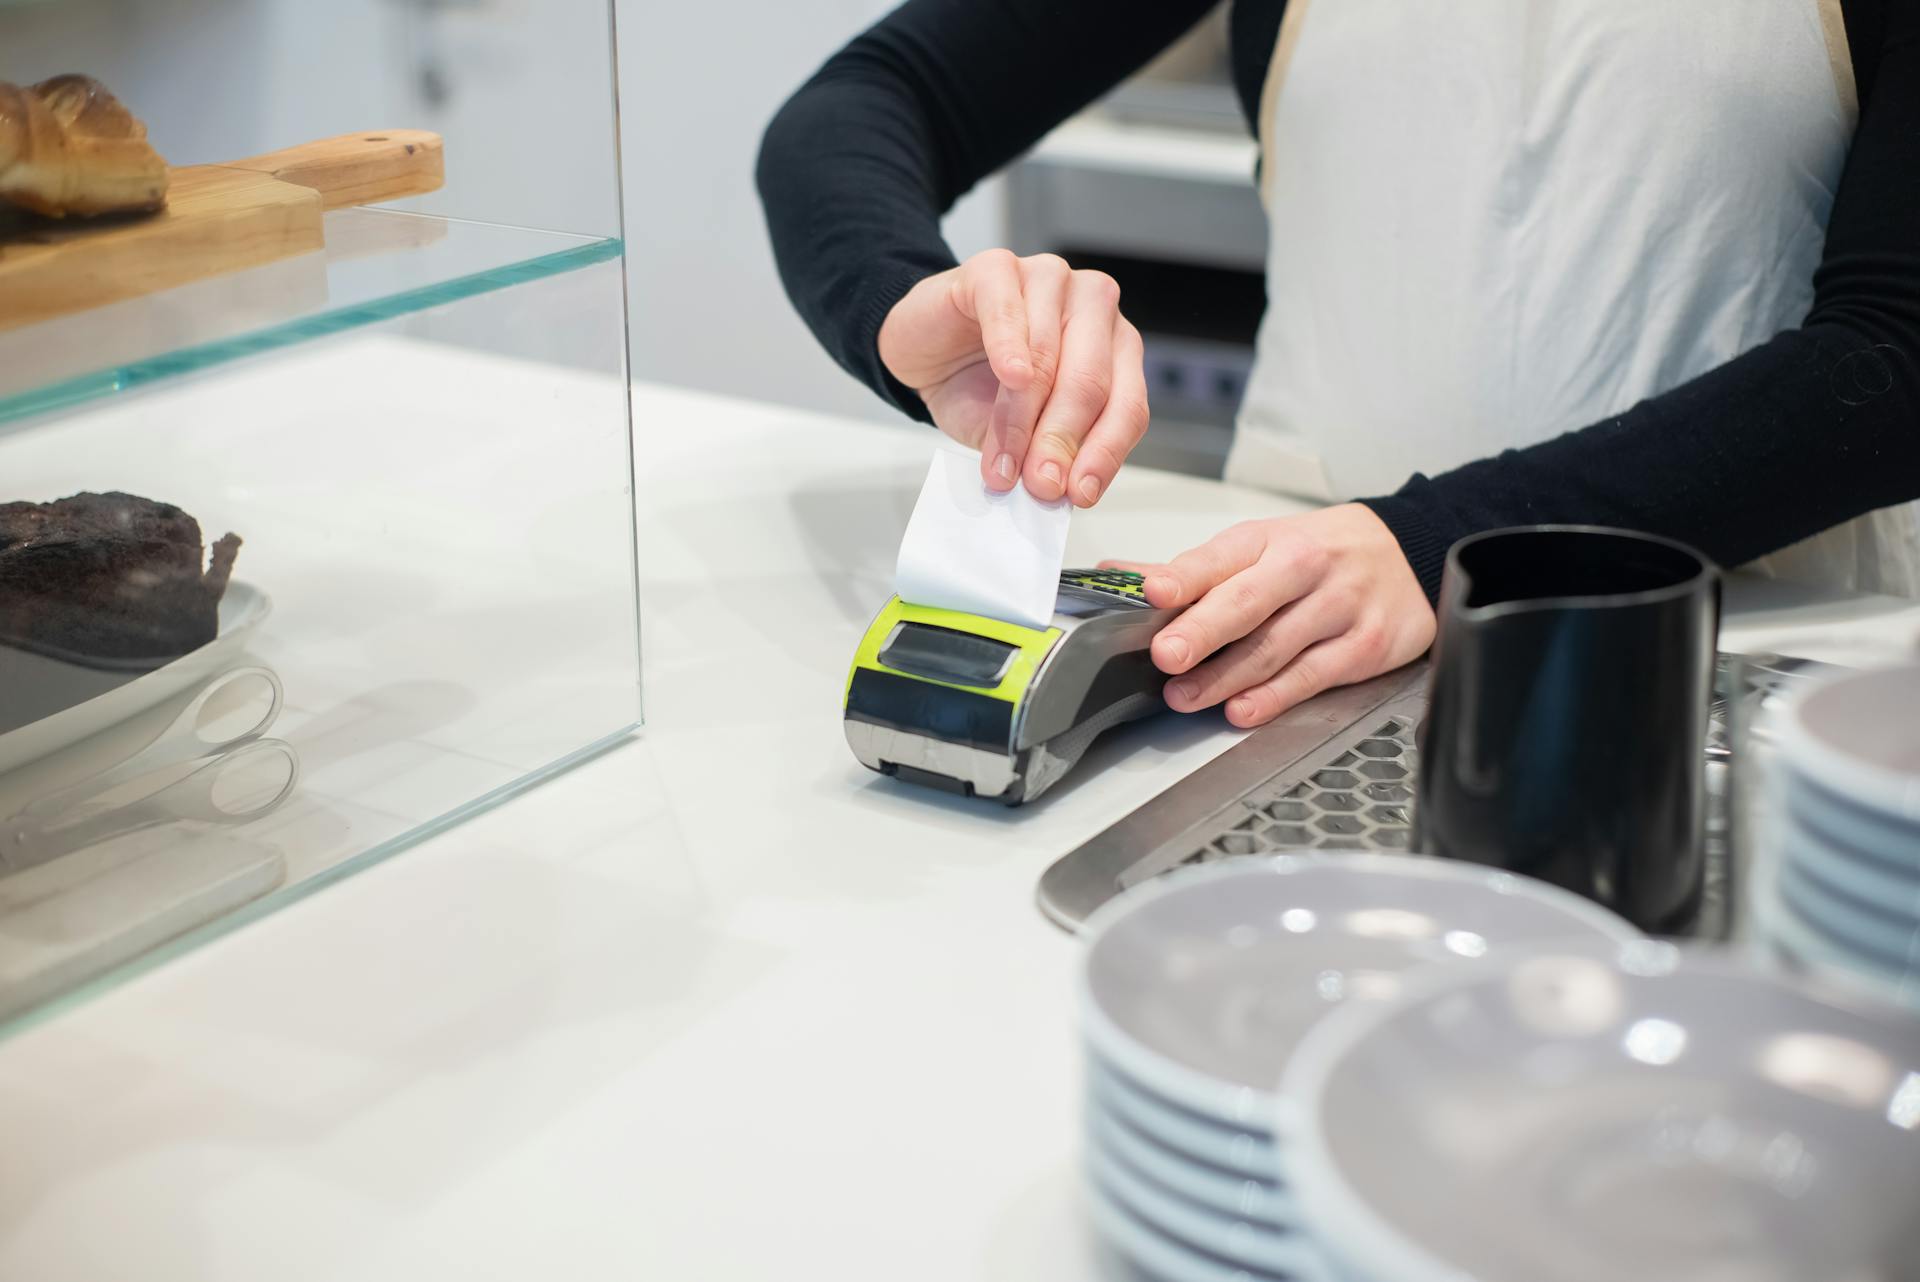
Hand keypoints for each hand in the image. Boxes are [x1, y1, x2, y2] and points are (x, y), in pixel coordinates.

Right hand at [878, 249, 1148, 506]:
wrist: (921, 350)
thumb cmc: (975, 385)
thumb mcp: (1014, 436)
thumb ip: (1040, 454)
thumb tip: (1055, 488)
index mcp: (1113, 351)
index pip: (1127, 405)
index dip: (1104, 453)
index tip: (1077, 493)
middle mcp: (1092, 310)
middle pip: (1091, 383)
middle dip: (1062, 440)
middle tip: (1040, 483)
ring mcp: (1049, 280)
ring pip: (1049, 355)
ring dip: (1023, 416)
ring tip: (1002, 458)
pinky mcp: (998, 268)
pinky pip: (1009, 310)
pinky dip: (1010, 347)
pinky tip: (1009, 377)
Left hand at [1106, 505, 1435, 727]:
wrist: (1408, 555)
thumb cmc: (1321, 554)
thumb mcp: (1259, 548)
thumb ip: (1192, 572)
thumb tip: (1118, 578)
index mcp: (1268, 540)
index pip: (1219, 558)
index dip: (1183, 577)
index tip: (1151, 592)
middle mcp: (1305, 567)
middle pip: (1248, 601)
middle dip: (1203, 629)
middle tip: (1167, 653)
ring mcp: (1339, 607)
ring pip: (1275, 646)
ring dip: (1225, 677)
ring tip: (1184, 696)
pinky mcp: (1365, 646)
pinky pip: (1314, 675)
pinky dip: (1275, 696)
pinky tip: (1243, 708)